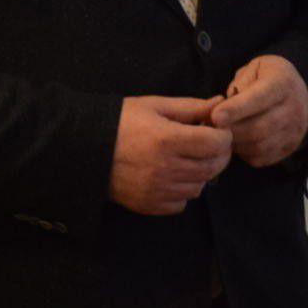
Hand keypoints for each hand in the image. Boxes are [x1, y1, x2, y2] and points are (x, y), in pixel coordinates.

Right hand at [112, 96, 229, 214]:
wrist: (84, 147)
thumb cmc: (120, 121)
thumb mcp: (154, 106)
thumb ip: (190, 107)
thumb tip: (219, 103)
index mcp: (167, 139)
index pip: (216, 144)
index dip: (223, 136)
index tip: (217, 130)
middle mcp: (164, 168)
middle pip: (212, 167)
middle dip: (218, 154)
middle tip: (210, 144)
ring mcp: (156, 190)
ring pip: (199, 187)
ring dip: (201, 173)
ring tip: (189, 159)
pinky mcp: (147, 204)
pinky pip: (180, 204)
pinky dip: (183, 191)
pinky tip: (173, 176)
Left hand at [212, 54, 307, 168]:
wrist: (300, 95)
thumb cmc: (269, 78)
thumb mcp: (255, 68)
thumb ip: (240, 82)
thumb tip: (226, 106)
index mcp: (283, 83)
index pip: (259, 98)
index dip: (236, 109)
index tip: (215, 116)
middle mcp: (294, 109)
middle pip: (258, 127)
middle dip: (231, 129)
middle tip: (212, 126)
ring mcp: (294, 131)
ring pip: (258, 146)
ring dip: (235, 142)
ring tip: (224, 132)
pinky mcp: (289, 148)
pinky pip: (261, 157)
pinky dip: (244, 152)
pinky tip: (238, 140)